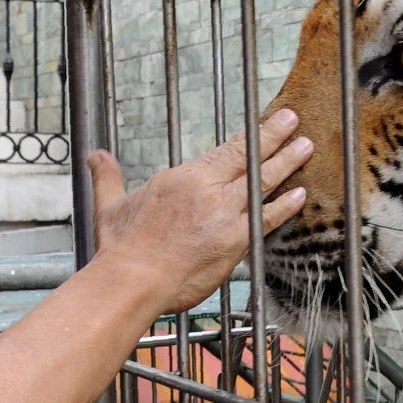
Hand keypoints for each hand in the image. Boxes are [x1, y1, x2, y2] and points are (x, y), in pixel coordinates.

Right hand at [86, 108, 312, 313]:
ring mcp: (224, 214)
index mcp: (183, 177)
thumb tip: (96, 157)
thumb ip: (109, 177)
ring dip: (287, 163)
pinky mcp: (235, 241)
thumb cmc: (121, 248)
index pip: (227, 149)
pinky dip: (284, 206)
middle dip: (276, 136)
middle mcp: (208, 190)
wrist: (132, 281)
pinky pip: (266, 218)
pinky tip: (300, 196)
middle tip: (295, 120)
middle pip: (249, 157)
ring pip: (262, 182)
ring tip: (305, 148)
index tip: (270, 121)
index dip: (252, 134)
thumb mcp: (110, 205)